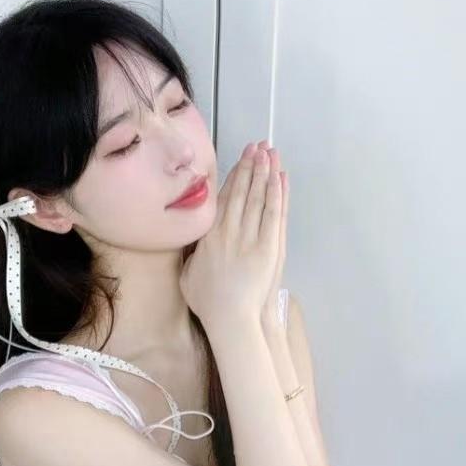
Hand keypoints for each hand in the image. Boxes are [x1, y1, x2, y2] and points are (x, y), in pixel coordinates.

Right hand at [179, 140, 282, 330]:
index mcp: (209, 236)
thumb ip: (189, 254)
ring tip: (269, 152)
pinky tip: (280, 177)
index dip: (233, 177)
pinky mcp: (268, 246)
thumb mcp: (187, 276)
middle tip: (256, 145)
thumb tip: (186, 241)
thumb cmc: (209, 304)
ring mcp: (249, 237)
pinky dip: (277, 193)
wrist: (230, 319)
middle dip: (250, 165)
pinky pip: (273, 213)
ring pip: (258, 197)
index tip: (239, 161)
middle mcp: (229, 230)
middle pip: (241, 191)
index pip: (223, 199)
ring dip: (264, 172)